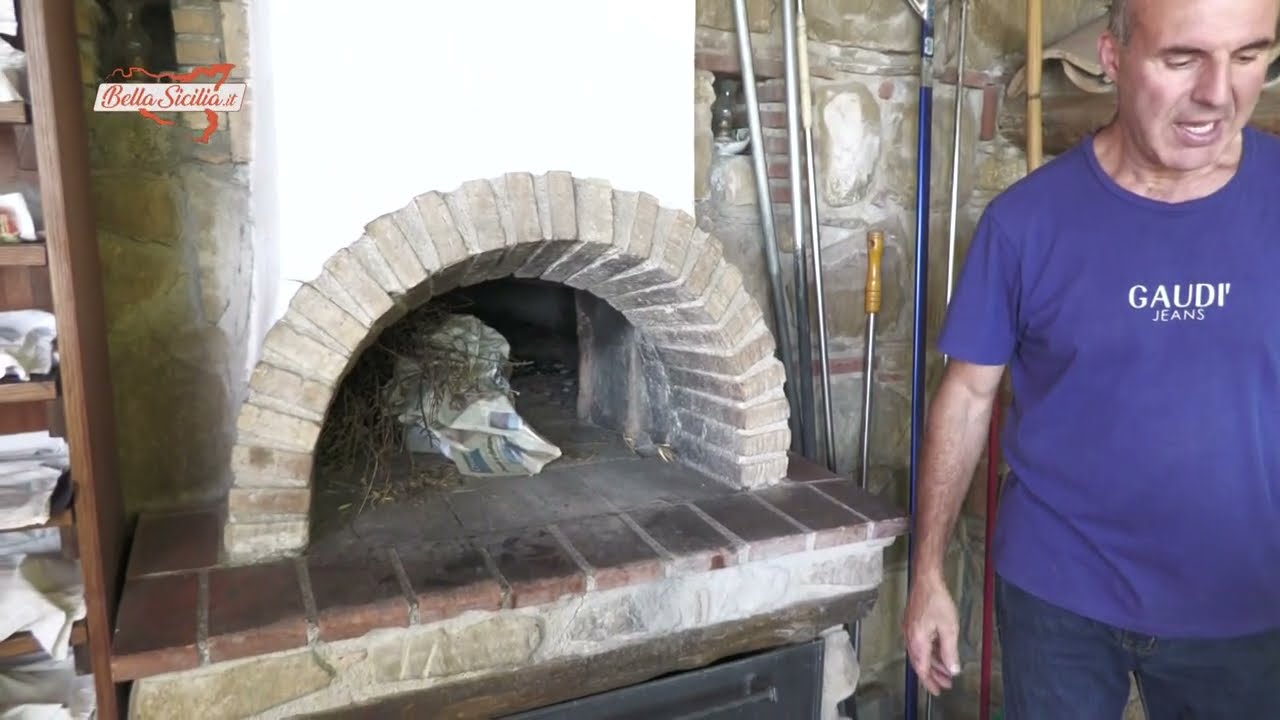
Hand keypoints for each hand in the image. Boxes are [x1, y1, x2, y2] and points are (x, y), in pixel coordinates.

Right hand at [903, 572, 961, 695]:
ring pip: (921, 654)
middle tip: (945, 684)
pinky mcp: (913, 623)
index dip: (930, 682)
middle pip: (920, 663)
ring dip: (933, 663)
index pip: (922, 668)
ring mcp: (910, 630)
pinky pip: (920, 644)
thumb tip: (952, 669)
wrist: (927, 580)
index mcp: (917, 641)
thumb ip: (950, 651)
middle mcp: (910, 637)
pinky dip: (930, 652)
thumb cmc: (937, 601)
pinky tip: (940, 653)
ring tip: (946, 671)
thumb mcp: (949, 628)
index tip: (937, 691)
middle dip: (933, 675)